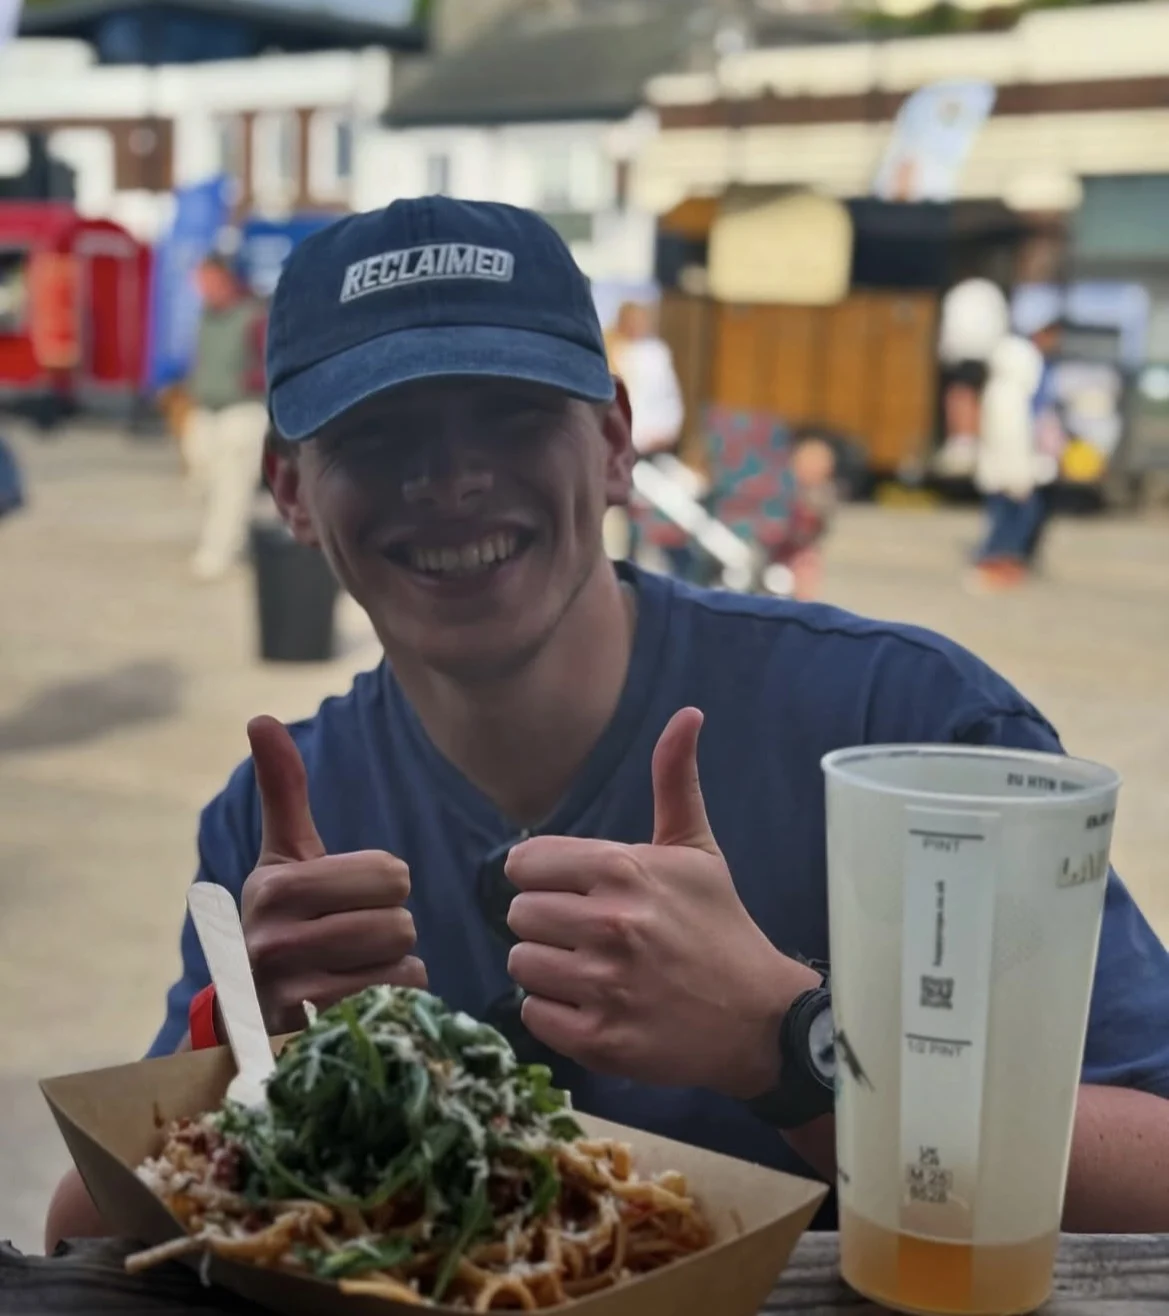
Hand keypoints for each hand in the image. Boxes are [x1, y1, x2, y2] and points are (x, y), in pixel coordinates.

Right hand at [239, 715, 425, 1034]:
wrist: (252, 1012)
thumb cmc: (284, 920)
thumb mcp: (283, 858)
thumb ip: (282, 790)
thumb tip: (260, 717)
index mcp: (274, 888)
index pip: (390, 874)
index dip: (385, 885)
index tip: (348, 897)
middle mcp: (272, 944)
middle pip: (399, 923)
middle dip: (389, 930)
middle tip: (352, 940)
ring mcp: (291, 1001)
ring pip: (403, 967)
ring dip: (393, 969)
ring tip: (352, 971)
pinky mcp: (317, 1043)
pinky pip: (398, 1008)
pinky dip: (394, 1005)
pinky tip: (357, 1005)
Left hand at [504, 707, 818, 1098]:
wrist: (758, 1018)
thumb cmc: (720, 926)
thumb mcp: (698, 850)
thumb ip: (675, 780)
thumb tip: (687, 713)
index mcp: (624, 869)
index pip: (525, 863)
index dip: (543, 877)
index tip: (569, 890)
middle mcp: (610, 924)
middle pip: (518, 914)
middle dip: (546, 923)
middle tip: (584, 933)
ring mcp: (604, 985)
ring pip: (522, 963)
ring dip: (548, 968)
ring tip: (589, 969)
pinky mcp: (600, 1039)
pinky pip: (534, 1013)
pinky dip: (556, 1011)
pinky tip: (593, 1004)